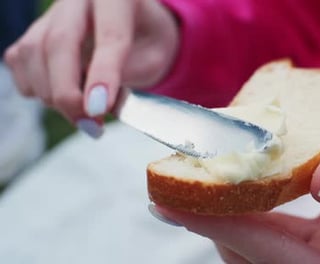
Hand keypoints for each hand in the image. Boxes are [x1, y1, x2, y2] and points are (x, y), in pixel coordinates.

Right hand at [3, 0, 177, 129]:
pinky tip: (66, 95)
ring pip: (32, 54)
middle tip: (90, 124)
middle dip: (68, 92)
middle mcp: (78, 0)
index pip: (109, 35)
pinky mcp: (33, 31)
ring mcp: (51, 14)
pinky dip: (37, 89)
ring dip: (53, 96)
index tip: (99, 108)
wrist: (137, 26)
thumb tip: (94, 107)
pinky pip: (20, 63)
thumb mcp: (155, 58)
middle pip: (59, 43)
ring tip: (85, 116)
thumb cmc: (148, 42)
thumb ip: (129, 77)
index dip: (102, 74)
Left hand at [151, 154, 319, 262]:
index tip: (165, 201)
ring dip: (229, 207)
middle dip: (207, 216)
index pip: (259, 246)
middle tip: (173, 179)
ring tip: (201, 173)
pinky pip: (280, 225)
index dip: (212, 222)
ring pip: (257, 237)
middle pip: (245, 246)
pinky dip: (260, 200)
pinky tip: (254, 176)